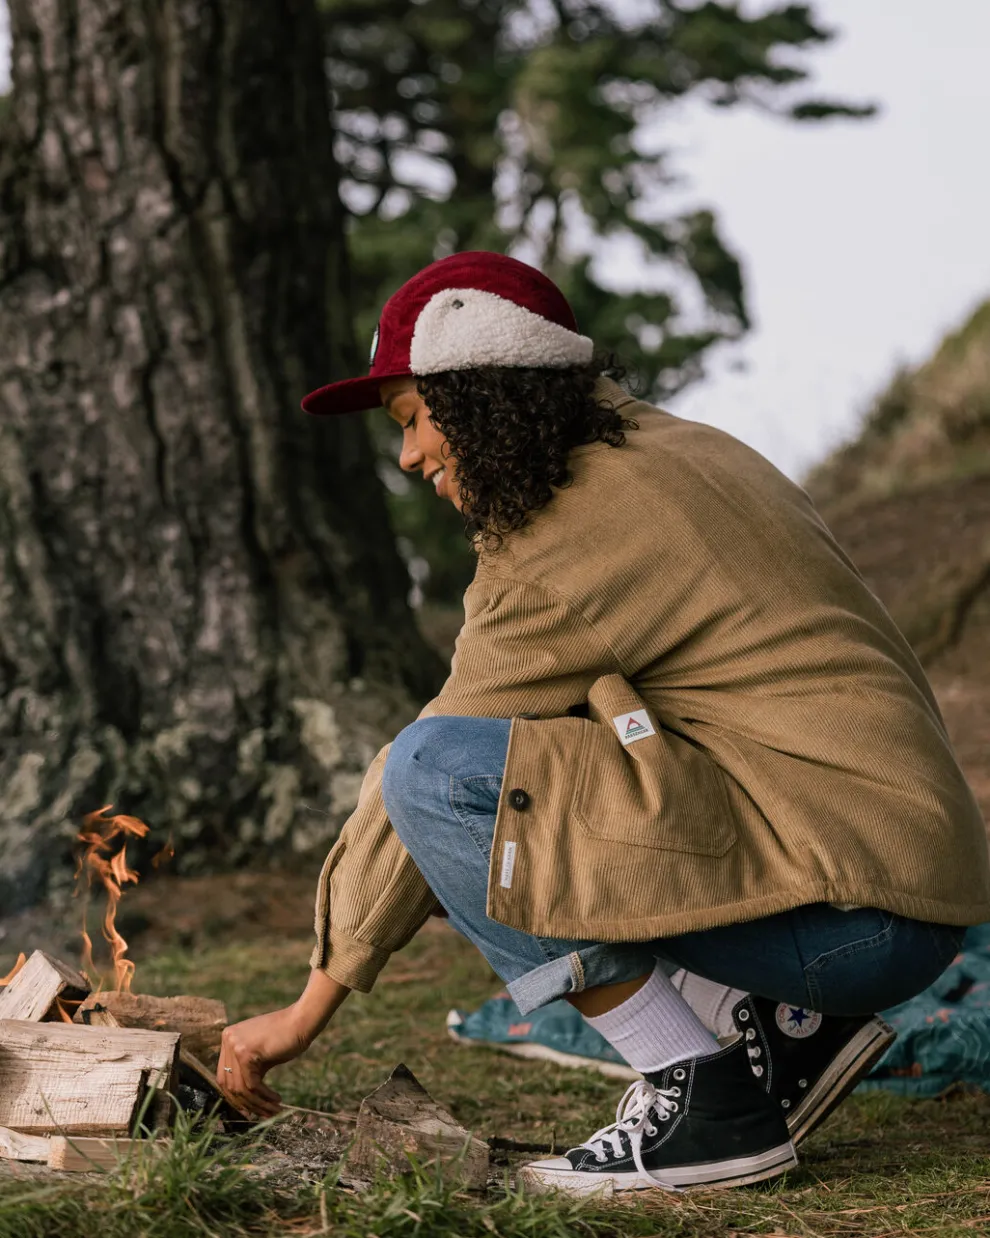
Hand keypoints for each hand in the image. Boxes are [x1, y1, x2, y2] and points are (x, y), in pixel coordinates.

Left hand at [216, 970, 350, 1117]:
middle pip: (229, 1084)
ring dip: (258, 1104)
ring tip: (273, 1111)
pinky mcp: (246, 1053)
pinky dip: (264, 1096)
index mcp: (228, 1038)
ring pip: (241, 1087)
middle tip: (261, 1116)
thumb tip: (241, 1103)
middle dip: (246, 1104)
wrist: (302, 1021)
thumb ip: (247, 1071)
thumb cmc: (285, 1038)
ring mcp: (235, 1045)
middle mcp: (228, 1040)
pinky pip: (252, 1084)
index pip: (224, 1075)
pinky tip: (277, 1100)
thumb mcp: (260, 1055)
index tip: (248, 1111)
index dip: (234, 1097)